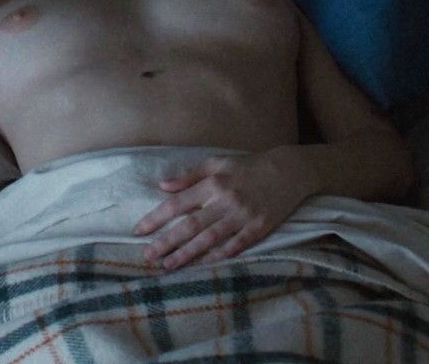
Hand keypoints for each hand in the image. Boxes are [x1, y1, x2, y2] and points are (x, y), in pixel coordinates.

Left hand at [131, 150, 307, 269]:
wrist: (289, 171)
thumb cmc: (249, 166)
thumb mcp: (217, 163)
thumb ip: (189, 175)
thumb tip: (163, 187)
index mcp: (213, 183)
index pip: (177, 204)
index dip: (156, 218)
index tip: (139, 231)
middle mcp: (225, 201)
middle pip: (190, 226)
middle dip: (167, 242)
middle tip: (148, 256)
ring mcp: (243, 216)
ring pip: (210, 239)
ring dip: (187, 254)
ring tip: (168, 265)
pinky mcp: (259, 228)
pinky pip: (236, 245)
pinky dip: (219, 256)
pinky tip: (202, 264)